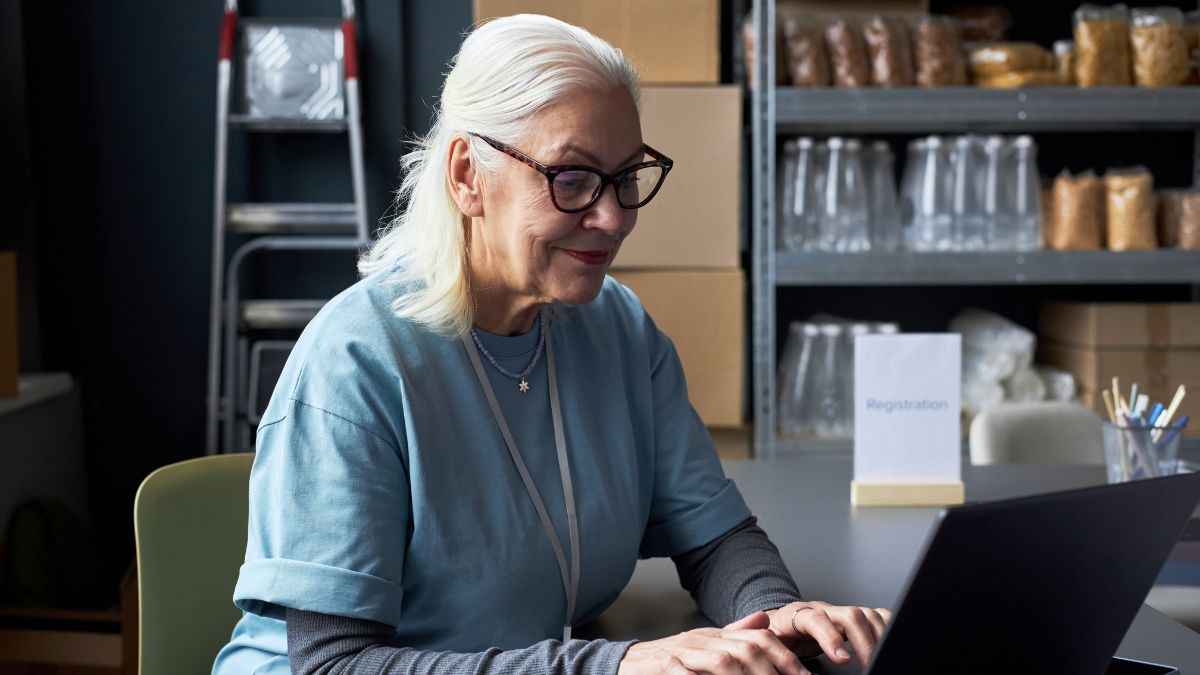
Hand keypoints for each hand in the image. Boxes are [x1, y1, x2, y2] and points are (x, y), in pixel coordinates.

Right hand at [617, 612, 811, 674]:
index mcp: (716, 636)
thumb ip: (734, 633)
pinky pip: (682, 670)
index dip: (784, 657)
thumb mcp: (704, 644)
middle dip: (771, 671)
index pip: (758, 638)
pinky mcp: (661, 666)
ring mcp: (682, 653)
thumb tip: (764, 622)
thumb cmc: (668, 661)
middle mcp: (702, 641)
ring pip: (722, 660)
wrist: (625, 664)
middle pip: (745, 650)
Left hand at [758, 601, 892, 666]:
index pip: (816, 618)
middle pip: (850, 614)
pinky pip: (875, 616)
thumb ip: (778, 653)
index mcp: (797, 615)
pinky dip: (887, 628)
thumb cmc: (774, 636)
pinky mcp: (852, 619)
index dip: (830, 637)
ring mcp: (839, 612)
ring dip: (878, 636)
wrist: (779, 623)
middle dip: (863, 641)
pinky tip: (890, 642)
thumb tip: (790, 669)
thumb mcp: (769, 644)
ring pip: (866, 614)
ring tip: (881, 658)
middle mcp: (823, 609)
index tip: (842, 658)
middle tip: (869, 664)